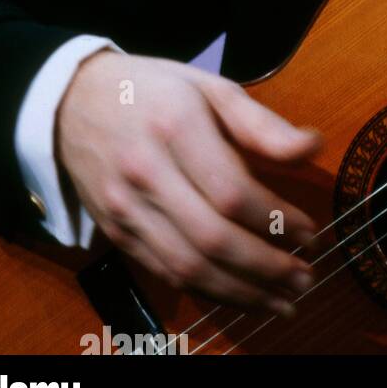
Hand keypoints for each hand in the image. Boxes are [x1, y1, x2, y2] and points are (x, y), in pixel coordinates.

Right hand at [55, 52, 322, 316]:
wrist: (72, 103)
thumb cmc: (155, 90)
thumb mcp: (211, 87)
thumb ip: (262, 123)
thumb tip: (314, 147)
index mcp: (176, 128)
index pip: (231, 191)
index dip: (275, 219)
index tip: (311, 232)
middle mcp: (146, 174)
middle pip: (210, 239)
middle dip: (265, 267)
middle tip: (306, 277)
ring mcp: (125, 209)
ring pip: (186, 267)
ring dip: (241, 293)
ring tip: (284, 300)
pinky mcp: (116, 234)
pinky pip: (165, 272)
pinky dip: (208, 292)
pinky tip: (242, 295)